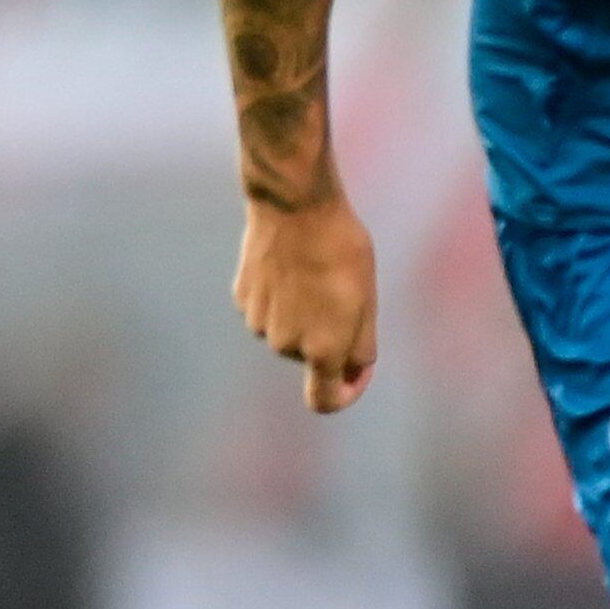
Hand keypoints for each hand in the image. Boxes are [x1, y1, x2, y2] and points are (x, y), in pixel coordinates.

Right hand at [234, 190, 377, 411]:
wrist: (294, 208)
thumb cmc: (342, 251)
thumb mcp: (367, 299)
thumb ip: (361, 343)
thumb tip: (355, 370)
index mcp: (320, 349)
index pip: (325, 400)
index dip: (346, 393)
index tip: (358, 375)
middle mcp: (284, 344)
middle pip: (312, 357)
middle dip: (331, 336)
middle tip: (346, 295)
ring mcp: (258, 323)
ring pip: (290, 331)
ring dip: (306, 315)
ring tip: (318, 275)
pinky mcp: (242, 299)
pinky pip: (269, 310)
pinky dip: (283, 298)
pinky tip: (292, 267)